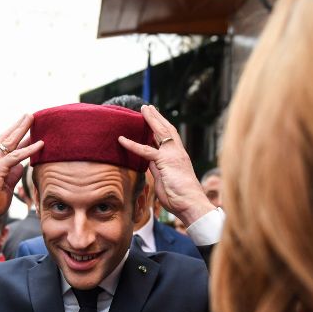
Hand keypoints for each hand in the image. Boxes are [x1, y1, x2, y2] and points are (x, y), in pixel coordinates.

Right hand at [0, 114, 43, 233]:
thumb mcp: (4, 188)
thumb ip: (12, 175)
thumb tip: (21, 166)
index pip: (2, 145)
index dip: (13, 135)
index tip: (25, 128)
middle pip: (5, 138)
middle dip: (18, 126)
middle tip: (29, 115)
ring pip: (9, 142)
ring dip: (22, 129)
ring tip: (33, 118)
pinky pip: (15, 157)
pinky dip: (29, 150)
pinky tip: (40, 144)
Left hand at [118, 105, 213, 225]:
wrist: (191, 204)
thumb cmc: (179, 197)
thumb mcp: (165, 180)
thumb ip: (158, 169)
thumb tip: (149, 163)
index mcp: (178, 157)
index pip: (170, 138)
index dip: (162, 128)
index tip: (155, 121)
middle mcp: (177, 153)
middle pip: (167, 130)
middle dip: (157, 118)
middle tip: (148, 108)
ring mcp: (172, 156)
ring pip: (160, 132)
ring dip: (151, 120)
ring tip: (142, 109)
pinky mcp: (165, 162)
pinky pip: (146, 151)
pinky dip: (132, 144)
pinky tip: (122, 139)